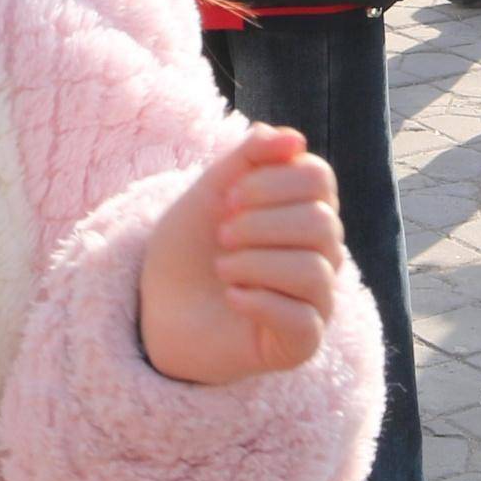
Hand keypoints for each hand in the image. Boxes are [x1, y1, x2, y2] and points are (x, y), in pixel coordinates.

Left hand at [138, 125, 346, 384]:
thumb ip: (247, 160)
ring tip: (222, 269)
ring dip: (256, 263)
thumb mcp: (209, 194)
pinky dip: (261, 302)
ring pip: (314, 271)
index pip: (318, 178)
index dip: (272, 181)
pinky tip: (232, 297)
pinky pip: (303, 319)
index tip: (227, 198)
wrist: (159, 310)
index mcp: (306, 210)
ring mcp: (315, 300)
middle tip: (221, 234)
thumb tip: (293, 138)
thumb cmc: (191, 250)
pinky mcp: (301, 342)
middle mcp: (321, 253)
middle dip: (261, 224)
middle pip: (321, 223)